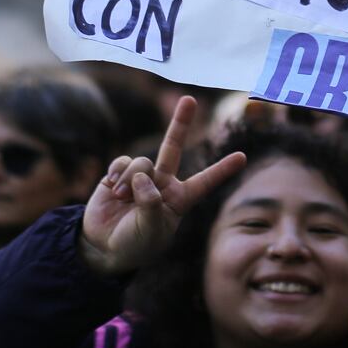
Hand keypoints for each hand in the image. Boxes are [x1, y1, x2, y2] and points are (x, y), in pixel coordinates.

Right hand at [78, 96, 246, 277]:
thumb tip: (143, 175)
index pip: (205, 182)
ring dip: (131, 180)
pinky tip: (112, 189)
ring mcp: (141, 177)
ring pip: (142, 162)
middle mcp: (163, 184)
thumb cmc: (136, 245)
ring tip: (122, 198)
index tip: (243, 157)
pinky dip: (118, 174)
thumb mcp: (152, 231)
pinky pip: (122, 162)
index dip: (222, 169)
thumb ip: (151, 202)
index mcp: (179, 200)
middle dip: (181, 123)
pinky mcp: (119, 175)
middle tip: (189, 99)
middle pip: (174, 147)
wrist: (104, 248)